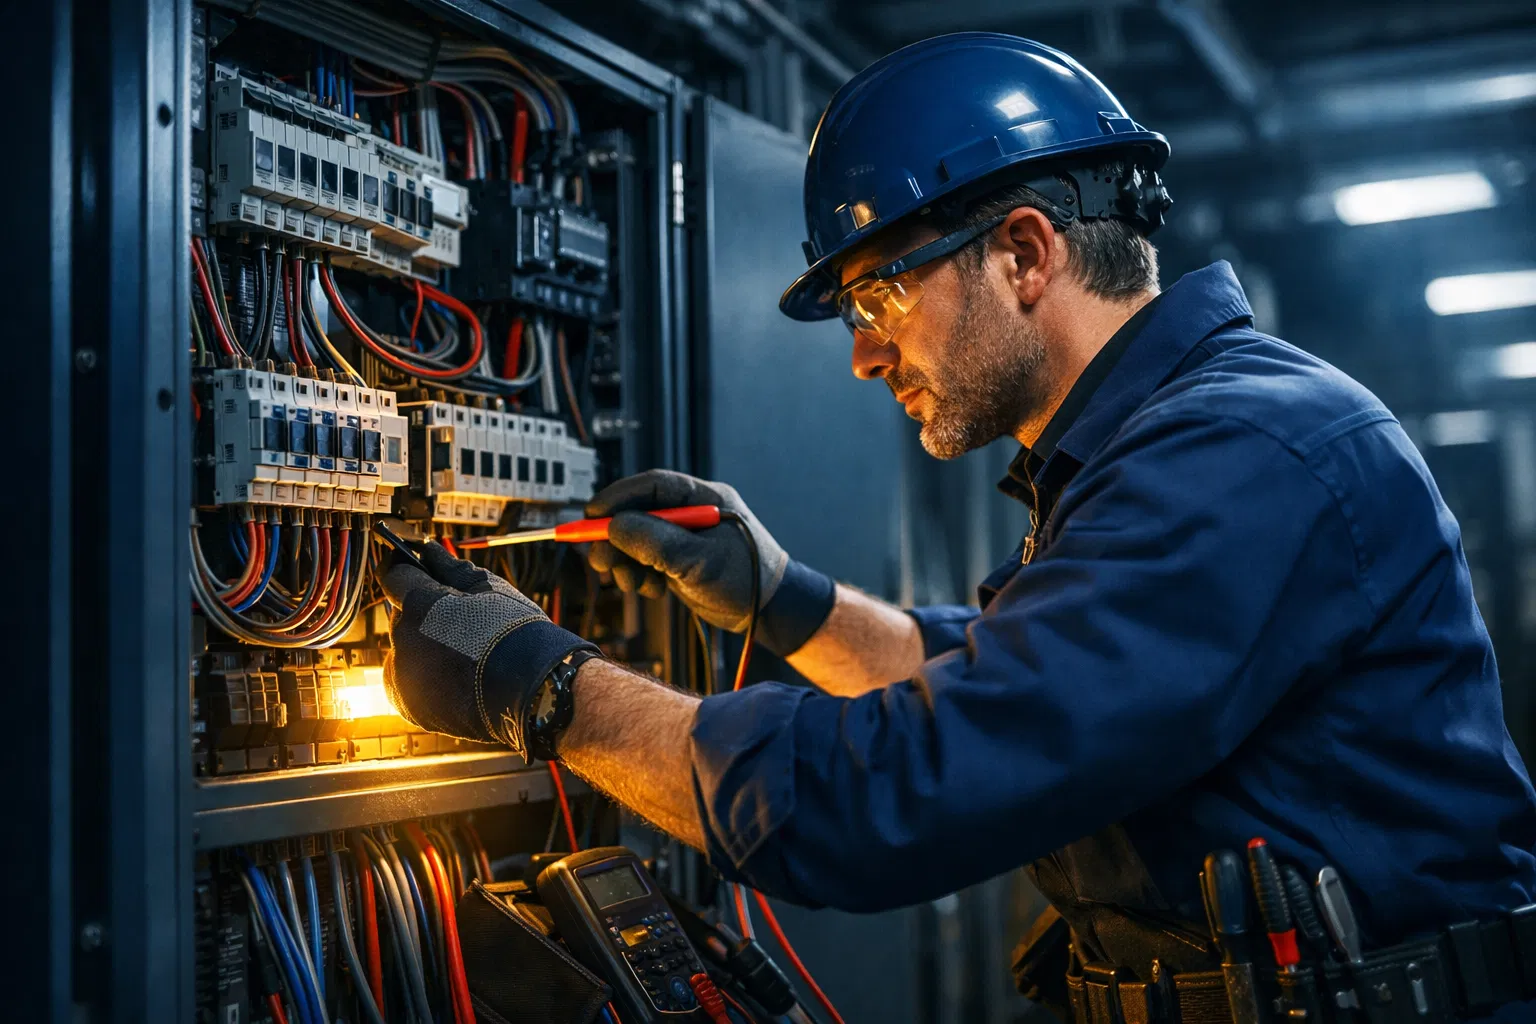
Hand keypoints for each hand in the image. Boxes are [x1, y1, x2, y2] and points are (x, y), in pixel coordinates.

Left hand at [381, 542, 595, 756]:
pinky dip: (425, 677)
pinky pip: (407, 682)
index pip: (394, 575)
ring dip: (423, 647)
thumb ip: (450, 568)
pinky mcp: (409, 705)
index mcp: (421, 604)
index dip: (404, 568)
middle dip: (423, 614)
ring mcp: (404, 676)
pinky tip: (455, 676)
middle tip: (459, 622)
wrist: (534, 689)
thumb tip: (430, 550)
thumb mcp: (488, 589)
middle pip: (402, 615)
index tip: (412, 567)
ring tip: (463, 654)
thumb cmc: (516, 635)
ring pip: (405, 649)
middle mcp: (403, 639)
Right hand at [586, 470, 788, 632]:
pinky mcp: (680, 561)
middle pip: (638, 514)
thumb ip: (654, 541)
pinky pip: (646, 561)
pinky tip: (653, 590)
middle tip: (601, 560)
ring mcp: (685, 538)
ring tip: (634, 583)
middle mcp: (692, 514)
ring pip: (638, 541)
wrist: (770, 612)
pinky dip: (641, 575)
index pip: (653, 486)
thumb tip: (613, 526)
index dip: (619, 497)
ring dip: (627, 563)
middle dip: (616, 538)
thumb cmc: (749, 579)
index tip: (592, 513)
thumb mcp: (698, 559)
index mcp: (704, 499)